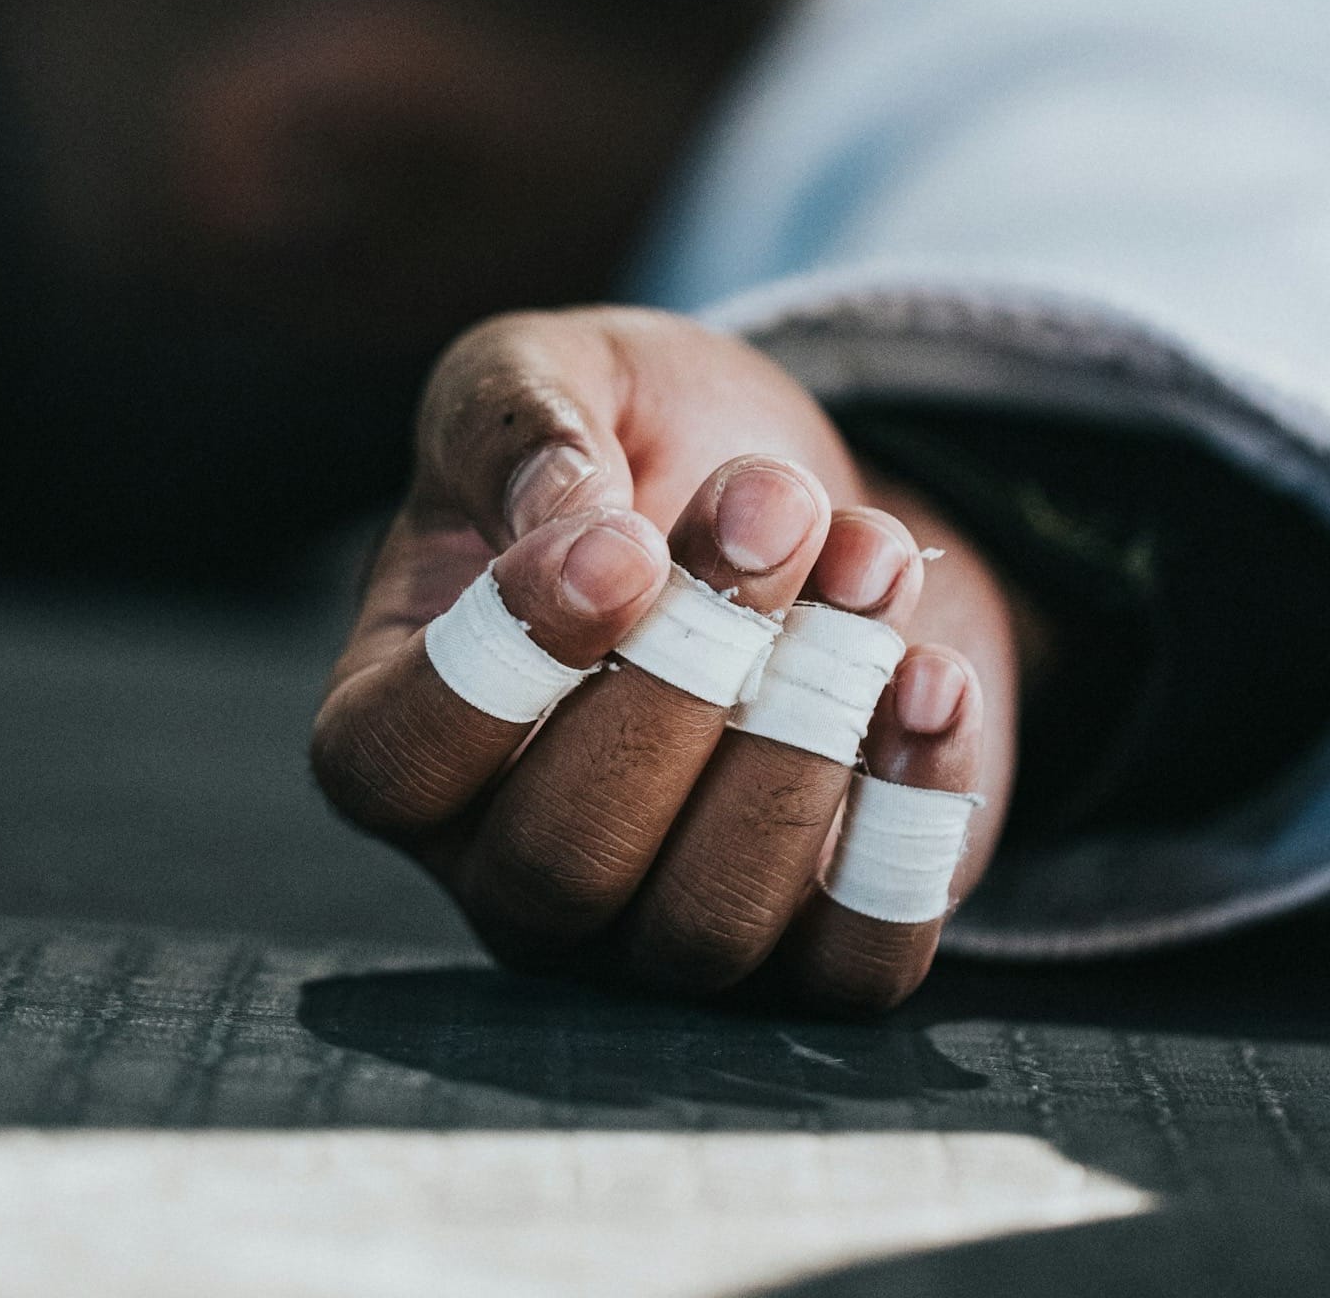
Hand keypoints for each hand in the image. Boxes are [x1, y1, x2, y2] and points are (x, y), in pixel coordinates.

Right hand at [312, 306, 1019, 1009]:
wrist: (795, 505)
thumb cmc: (632, 445)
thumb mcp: (553, 373)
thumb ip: (516, 421)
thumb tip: (560, 513)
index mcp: (400, 718)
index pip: (394, 761)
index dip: (502, 668)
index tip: (623, 544)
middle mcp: (503, 855)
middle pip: (561, 855)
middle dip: (691, 674)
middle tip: (773, 510)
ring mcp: (650, 928)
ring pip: (706, 918)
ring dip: (807, 729)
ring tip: (870, 560)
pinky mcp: (803, 954)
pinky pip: (853, 955)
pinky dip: (910, 819)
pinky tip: (935, 677)